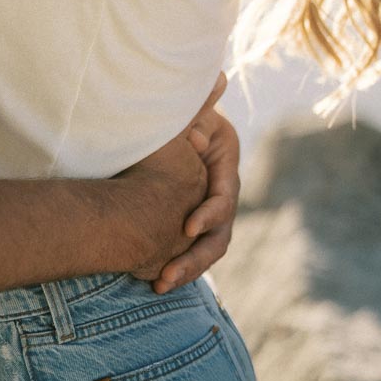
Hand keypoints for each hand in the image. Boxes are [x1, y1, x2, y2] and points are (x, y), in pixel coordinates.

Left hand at [153, 73, 239, 292]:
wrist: (157, 118)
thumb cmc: (170, 108)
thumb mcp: (183, 106)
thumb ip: (196, 107)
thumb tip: (210, 98)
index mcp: (225, 159)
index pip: (225, 195)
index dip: (209, 213)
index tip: (187, 227)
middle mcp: (222, 187)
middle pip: (220, 231)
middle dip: (195, 255)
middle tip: (168, 272)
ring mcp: (209, 207)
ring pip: (207, 247)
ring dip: (187, 268)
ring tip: (160, 283)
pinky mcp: (191, 220)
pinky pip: (191, 250)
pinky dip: (178, 266)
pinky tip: (155, 282)